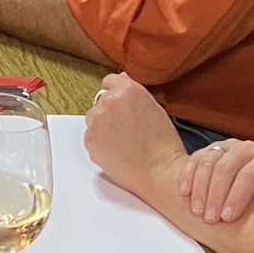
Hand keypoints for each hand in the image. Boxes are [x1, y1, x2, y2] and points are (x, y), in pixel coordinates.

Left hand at [82, 73, 189, 207]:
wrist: (161, 171)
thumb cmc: (163, 144)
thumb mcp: (155, 107)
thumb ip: (134, 92)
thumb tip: (122, 81)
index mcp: (127, 90)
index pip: (110, 81)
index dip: (117, 93)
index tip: (121, 104)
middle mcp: (108, 101)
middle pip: (101, 100)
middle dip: (111, 111)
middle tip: (127, 127)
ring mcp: (96, 121)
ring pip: (94, 119)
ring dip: (103, 126)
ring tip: (123, 141)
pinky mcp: (89, 140)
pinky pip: (91, 137)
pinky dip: (100, 143)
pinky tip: (117, 150)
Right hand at [180, 136, 253, 222]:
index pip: (249, 175)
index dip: (236, 197)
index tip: (227, 218)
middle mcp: (248, 148)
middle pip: (225, 168)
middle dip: (215, 195)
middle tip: (209, 219)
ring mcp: (228, 146)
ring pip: (208, 161)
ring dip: (199, 187)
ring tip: (197, 211)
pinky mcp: (211, 149)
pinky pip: (195, 158)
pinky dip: (188, 175)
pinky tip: (185, 194)